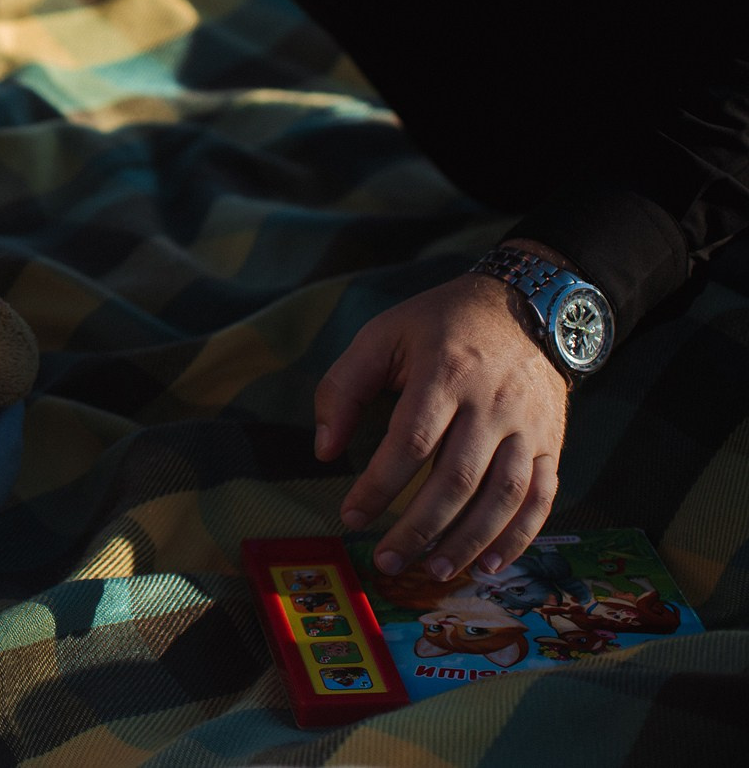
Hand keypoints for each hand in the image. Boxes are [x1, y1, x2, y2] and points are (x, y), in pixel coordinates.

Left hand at [314, 265, 566, 579]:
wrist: (527, 306)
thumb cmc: (441, 324)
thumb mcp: (382, 335)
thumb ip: (344, 387)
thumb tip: (325, 451)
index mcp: (445, 373)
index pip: (411, 441)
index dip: (379, 484)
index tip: (351, 515)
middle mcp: (492, 404)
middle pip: (457, 478)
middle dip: (419, 526)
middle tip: (386, 560)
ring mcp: (529, 427)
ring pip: (503, 496)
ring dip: (468, 541)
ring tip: (433, 571)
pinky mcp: (553, 443)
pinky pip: (542, 498)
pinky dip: (519, 536)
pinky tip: (489, 565)